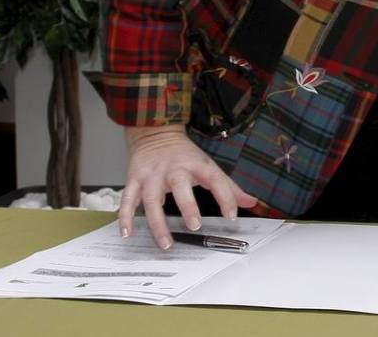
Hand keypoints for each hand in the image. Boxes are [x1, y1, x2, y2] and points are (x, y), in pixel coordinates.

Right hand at [120, 125, 257, 248]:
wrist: (156, 134)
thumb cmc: (186, 156)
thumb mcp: (209, 166)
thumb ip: (229, 187)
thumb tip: (252, 202)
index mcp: (197, 165)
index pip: (216, 180)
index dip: (226, 197)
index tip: (232, 216)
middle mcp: (174, 169)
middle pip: (180, 186)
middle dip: (188, 206)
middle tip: (195, 227)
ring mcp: (152, 175)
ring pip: (151, 199)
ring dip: (157, 223)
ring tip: (166, 243)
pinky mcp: (134, 180)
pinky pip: (128, 200)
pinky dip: (126, 217)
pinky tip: (127, 234)